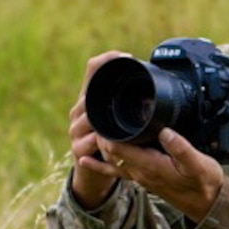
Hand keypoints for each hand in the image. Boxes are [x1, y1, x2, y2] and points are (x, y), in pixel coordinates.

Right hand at [67, 52, 129, 208]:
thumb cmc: (108, 140)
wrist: (92, 171)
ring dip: (108, 123)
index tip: (127, 57)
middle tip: (133, 93)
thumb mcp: (114, 117)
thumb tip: (153, 78)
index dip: (107, 60)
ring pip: (91, 119)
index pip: (93, 68)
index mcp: (89, 98)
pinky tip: (114, 145)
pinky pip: (92, 143)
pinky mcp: (78, 149)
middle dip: (109, 94)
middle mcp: (78, 111)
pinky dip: (105, 144)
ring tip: (123, 124)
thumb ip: (126, 99)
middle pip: (91, 94)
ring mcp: (76, 130)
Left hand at [68, 54, 224, 222]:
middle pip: (108, 151)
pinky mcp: (141, 178)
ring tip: (92, 123)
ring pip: (109, 158)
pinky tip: (84, 160)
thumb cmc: (203, 182)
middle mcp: (138, 172)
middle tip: (96, 110)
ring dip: (100, 143)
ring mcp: (138, 176)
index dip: (105, 130)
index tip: (101, 111)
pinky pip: (114, 171)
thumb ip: (181, 148)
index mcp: (149, 166)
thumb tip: (165, 131)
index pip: (115, 147)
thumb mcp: (198, 163)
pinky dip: (98, 164)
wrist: (206, 203)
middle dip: (100, 132)